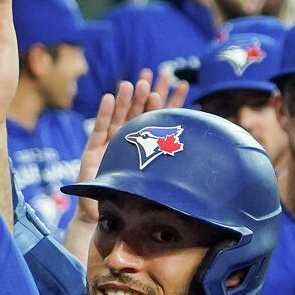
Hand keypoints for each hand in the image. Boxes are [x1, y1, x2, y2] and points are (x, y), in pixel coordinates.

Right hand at [67, 69, 189, 232]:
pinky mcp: (92, 152)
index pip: (161, 120)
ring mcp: (110, 145)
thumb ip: (172, 169)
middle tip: (154, 75)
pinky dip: (104, 114)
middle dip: (147, 93)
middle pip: (139, 112)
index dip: (170, 103)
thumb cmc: (131, 203)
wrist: (104, 219)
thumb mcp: (158, 184)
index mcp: (146, 147)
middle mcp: (128, 142)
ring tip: (134, 84)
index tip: (182, 84)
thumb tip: (202, 154)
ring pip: (120, 118)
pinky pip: (99, 130)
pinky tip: (110, 98)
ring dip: (127, 100)